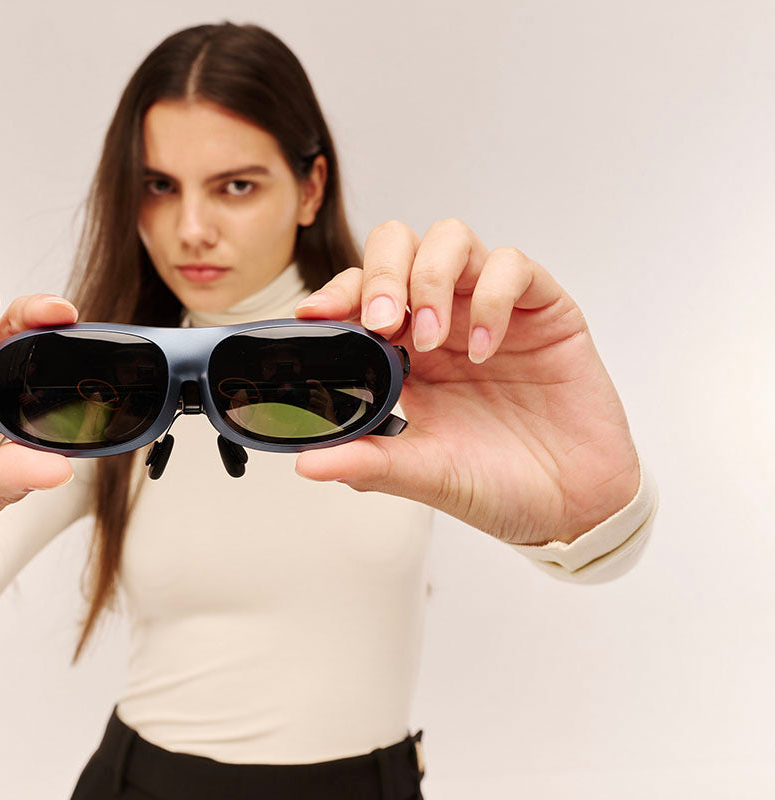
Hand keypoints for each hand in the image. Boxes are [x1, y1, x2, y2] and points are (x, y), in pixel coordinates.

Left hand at [292, 219, 640, 545]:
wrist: (569, 508)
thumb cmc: (493, 485)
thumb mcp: (419, 473)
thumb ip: (365, 462)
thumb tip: (306, 463)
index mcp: (402, 352)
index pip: (357, 293)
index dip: (335, 293)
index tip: (315, 315)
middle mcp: (441, 319)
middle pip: (398, 245)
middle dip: (380, 272)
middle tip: (379, 323)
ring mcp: (489, 308)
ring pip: (450, 239)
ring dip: (430, 279)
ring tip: (432, 339)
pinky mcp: (543, 308)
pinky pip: (511, 266)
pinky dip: (491, 297)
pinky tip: (485, 347)